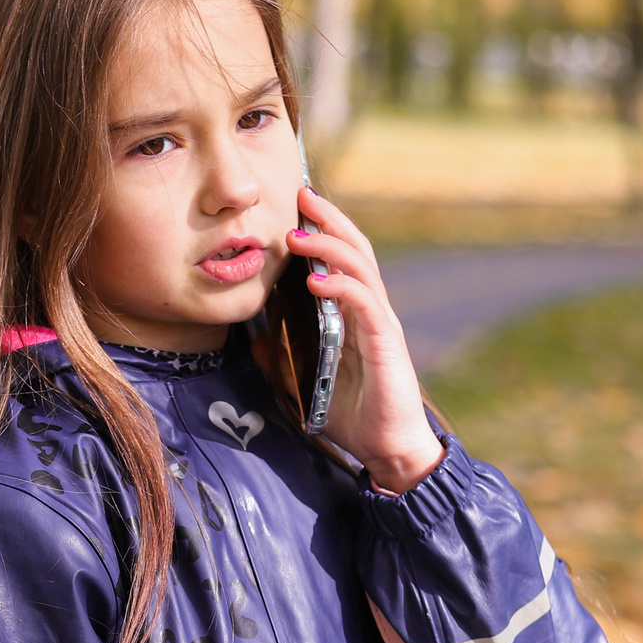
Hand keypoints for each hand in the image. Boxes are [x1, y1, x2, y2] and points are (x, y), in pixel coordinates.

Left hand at [287, 185, 444, 493]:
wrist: (387, 449)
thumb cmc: (351, 415)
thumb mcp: (304, 382)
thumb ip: (284, 358)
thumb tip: (256, 341)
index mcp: (351, 313)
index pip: (339, 258)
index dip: (320, 229)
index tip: (293, 204)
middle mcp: (369, 309)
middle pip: (353, 248)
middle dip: (327, 218)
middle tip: (300, 193)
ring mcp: (380, 322)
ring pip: (360, 267)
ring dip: (328, 246)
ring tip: (296, 233)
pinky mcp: (386, 341)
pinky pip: (364, 303)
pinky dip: (340, 286)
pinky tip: (314, 280)